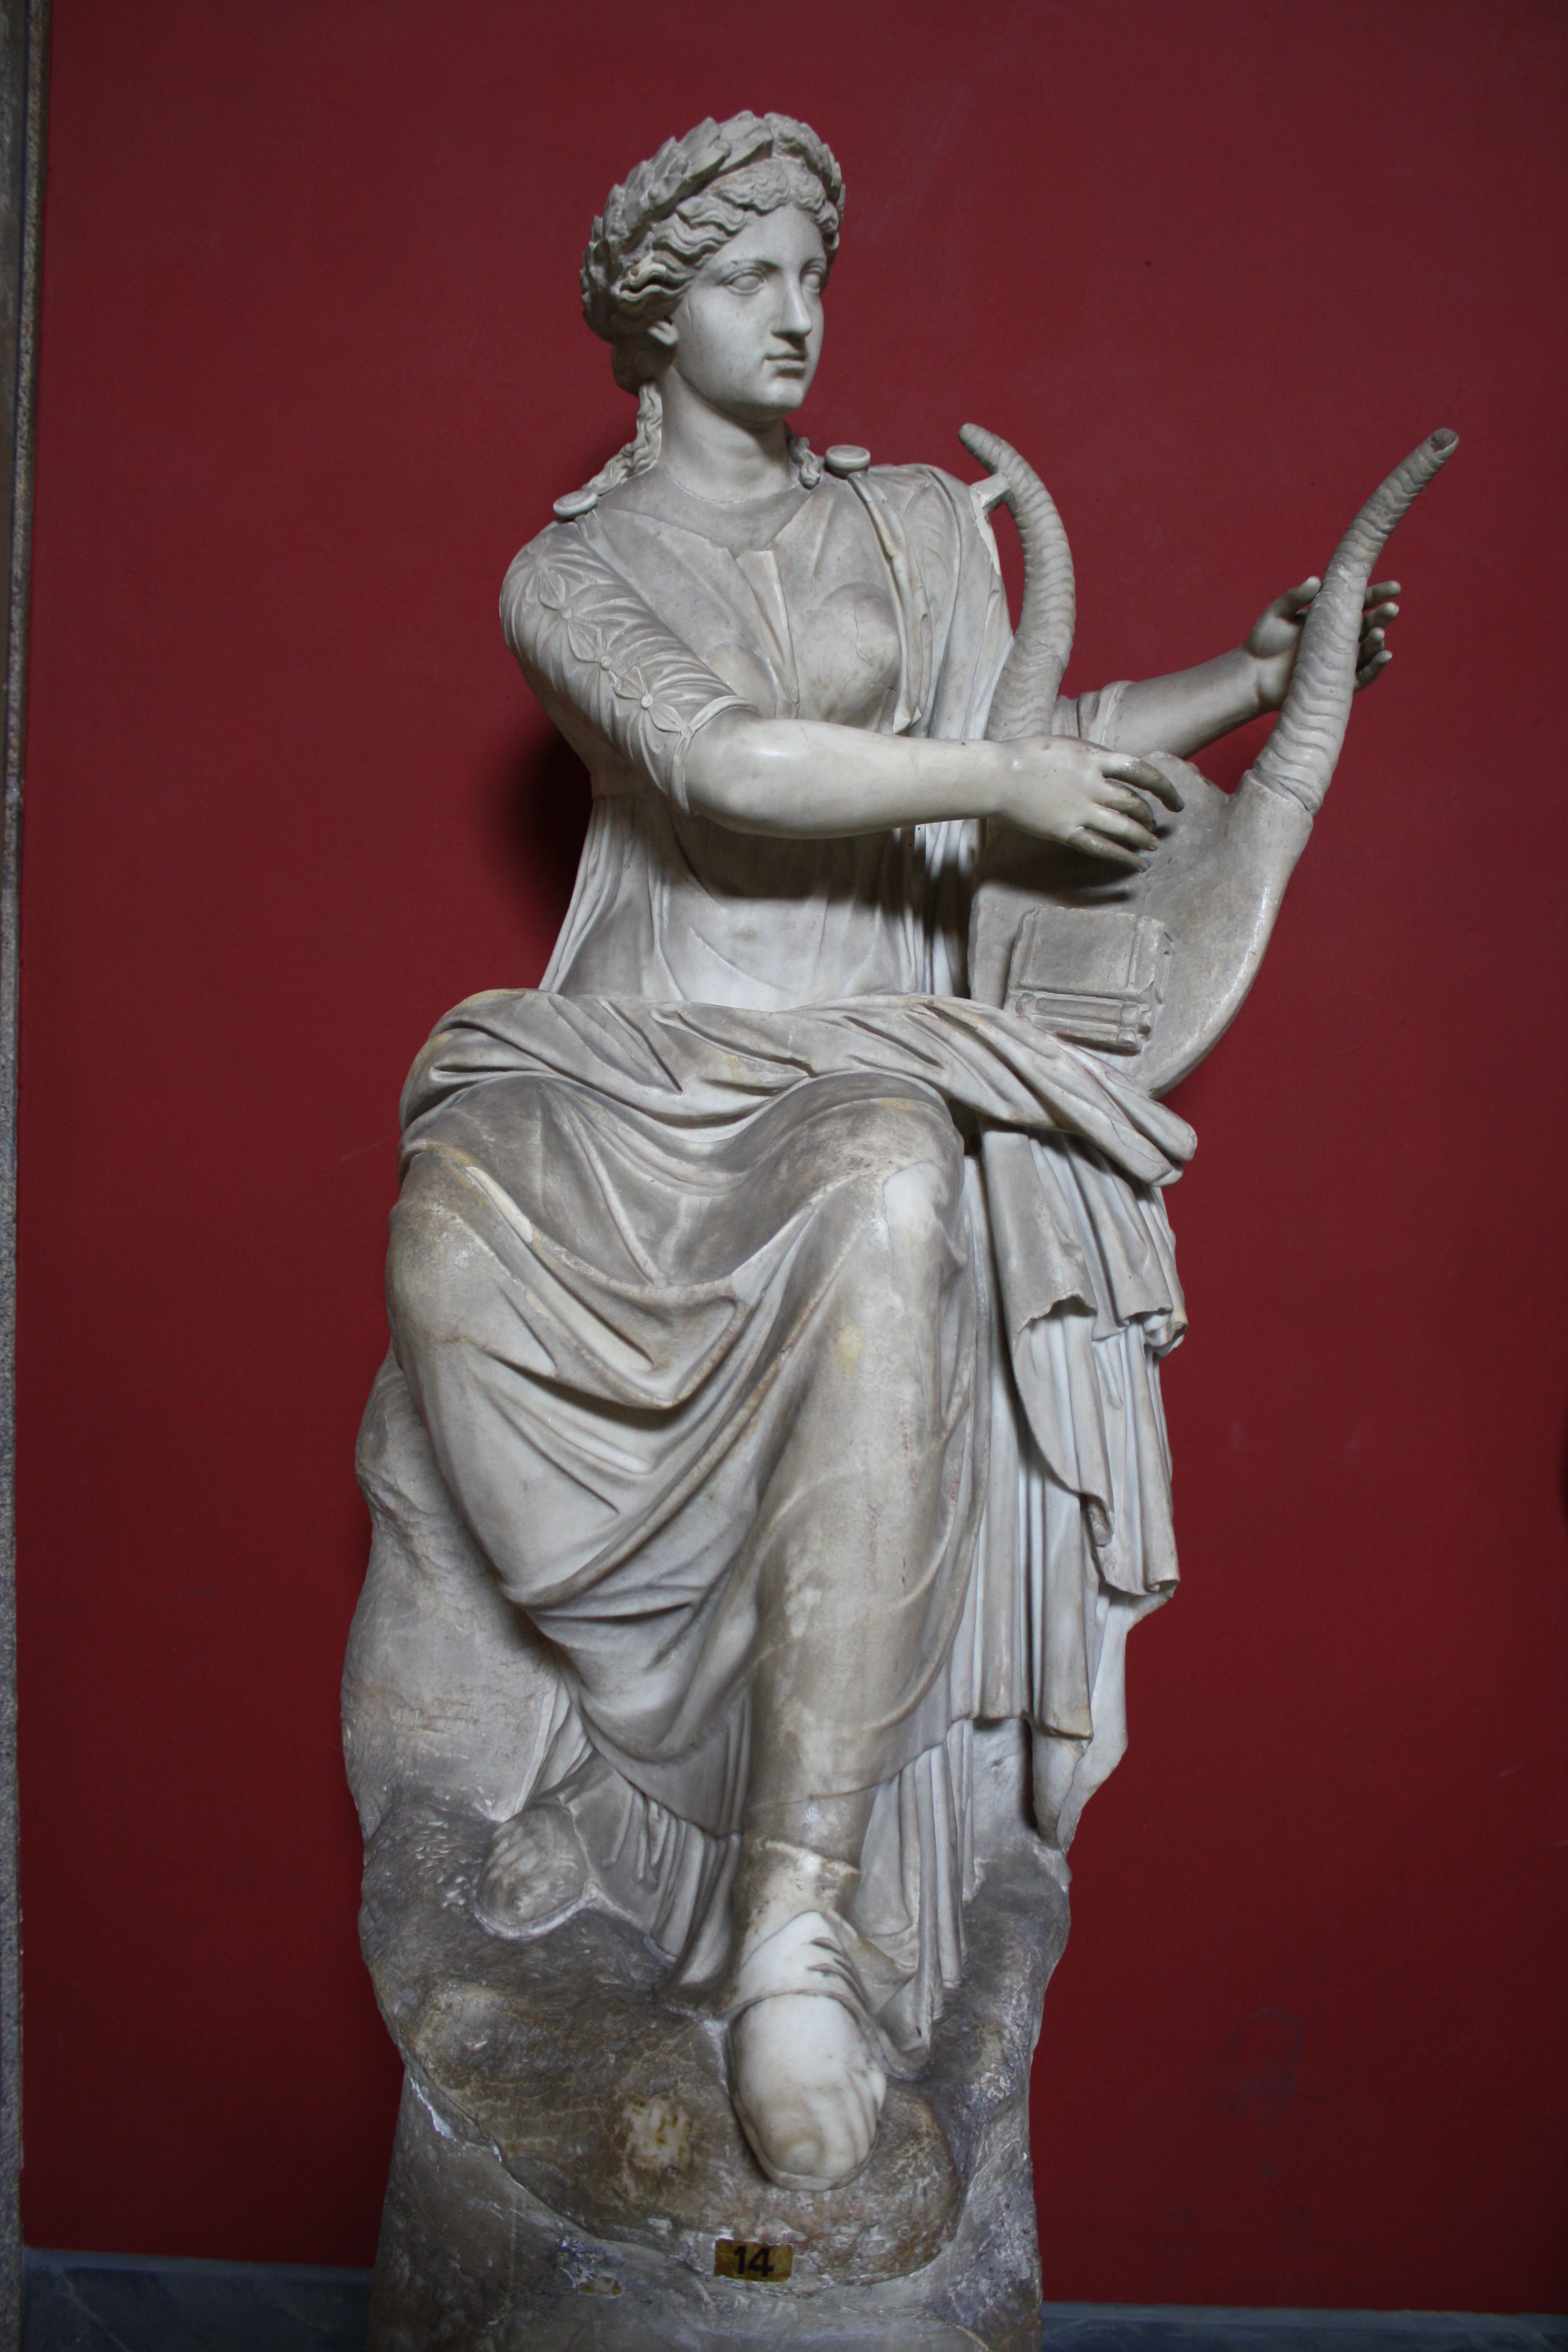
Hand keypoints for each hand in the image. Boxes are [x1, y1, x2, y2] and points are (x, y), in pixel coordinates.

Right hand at [1000, 737, 1182, 871]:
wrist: (998, 775)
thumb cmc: (1027, 755)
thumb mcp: (1068, 745)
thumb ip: (1093, 758)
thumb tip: (1114, 769)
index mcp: (1095, 757)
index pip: (1142, 772)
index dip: (1165, 788)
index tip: (1175, 801)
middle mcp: (1093, 784)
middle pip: (1135, 803)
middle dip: (1149, 817)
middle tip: (1154, 826)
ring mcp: (1080, 809)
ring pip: (1124, 827)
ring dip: (1143, 838)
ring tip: (1153, 846)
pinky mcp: (1065, 830)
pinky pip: (1101, 847)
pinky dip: (1123, 857)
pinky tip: (1137, 864)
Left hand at [1246, 578, 1400, 708]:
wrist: (1252, 675)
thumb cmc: (1264, 640)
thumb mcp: (1278, 613)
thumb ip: (1295, 596)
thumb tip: (1315, 580)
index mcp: (1330, 617)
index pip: (1360, 603)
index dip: (1378, 595)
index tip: (1394, 588)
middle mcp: (1339, 638)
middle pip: (1369, 625)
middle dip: (1383, 617)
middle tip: (1392, 609)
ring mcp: (1339, 660)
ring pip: (1368, 650)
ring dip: (1378, 642)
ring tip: (1379, 634)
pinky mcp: (1336, 682)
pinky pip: (1362, 676)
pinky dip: (1375, 668)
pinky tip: (1384, 657)